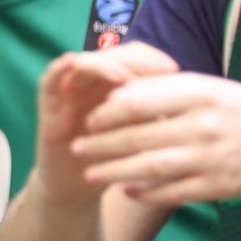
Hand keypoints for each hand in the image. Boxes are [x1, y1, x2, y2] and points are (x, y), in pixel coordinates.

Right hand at [33, 43, 179, 201]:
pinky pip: (51, 76)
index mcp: (113, 84)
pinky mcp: (47, 102)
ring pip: (84, 60)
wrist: (79, 187)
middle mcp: (90, 81)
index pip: (133, 55)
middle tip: (157, 71)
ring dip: (105, 65)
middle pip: (110, 53)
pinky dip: (67, 68)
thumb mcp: (145, 134)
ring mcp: (67, 89)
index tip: (175, 71)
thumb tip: (193, 94)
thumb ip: (158, 112)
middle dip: (135, 59)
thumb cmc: (116, 160)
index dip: (152, 58)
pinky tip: (81, 72)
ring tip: (125, 78)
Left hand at [73, 72, 240, 205]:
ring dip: (114, 172)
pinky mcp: (218, 186)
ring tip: (88, 174)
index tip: (88, 118)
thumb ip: (162, 88)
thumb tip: (113, 93)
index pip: (141, 101)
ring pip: (152, 167)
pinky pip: (173, 193)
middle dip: (101, 144)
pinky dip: (146, 194)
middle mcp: (205, 125)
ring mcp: (212, 158)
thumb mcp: (206, 87)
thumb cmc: (235, 109)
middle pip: (140, 137)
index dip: (109, 111)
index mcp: (201, 93)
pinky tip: (125, 191)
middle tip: (74, 147)